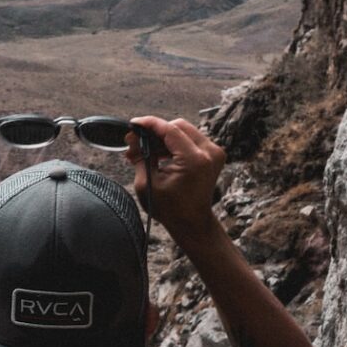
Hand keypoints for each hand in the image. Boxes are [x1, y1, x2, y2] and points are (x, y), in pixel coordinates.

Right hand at [125, 115, 225, 241]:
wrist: (192, 223)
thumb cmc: (170, 209)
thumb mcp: (147, 183)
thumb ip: (140, 155)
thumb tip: (132, 137)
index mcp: (194, 160)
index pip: (169, 130)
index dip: (149, 124)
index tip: (133, 123)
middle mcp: (209, 153)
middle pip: (177, 126)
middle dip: (155, 132)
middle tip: (136, 142)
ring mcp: (214, 153)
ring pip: (183, 131)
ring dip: (162, 139)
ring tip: (143, 152)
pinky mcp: (213, 155)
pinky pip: (189, 139)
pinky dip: (172, 144)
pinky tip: (157, 154)